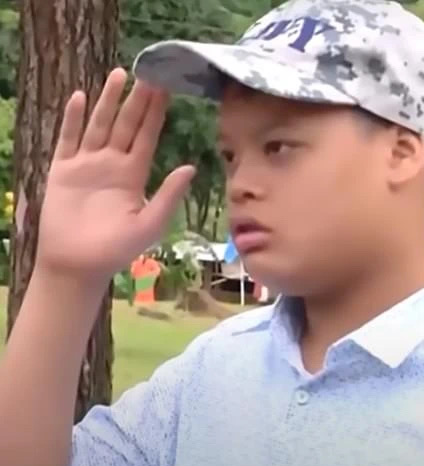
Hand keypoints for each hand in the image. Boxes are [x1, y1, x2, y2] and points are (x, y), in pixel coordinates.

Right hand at [36, 68, 195, 281]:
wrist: (78, 265)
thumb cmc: (116, 249)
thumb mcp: (150, 222)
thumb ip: (168, 194)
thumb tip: (192, 167)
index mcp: (134, 174)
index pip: (148, 136)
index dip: (156, 113)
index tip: (167, 88)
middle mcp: (113, 164)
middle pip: (126, 124)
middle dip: (137, 99)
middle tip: (149, 72)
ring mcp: (87, 164)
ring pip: (99, 125)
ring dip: (108, 100)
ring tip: (119, 74)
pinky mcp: (62, 170)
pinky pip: (68, 139)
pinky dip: (73, 119)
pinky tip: (80, 97)